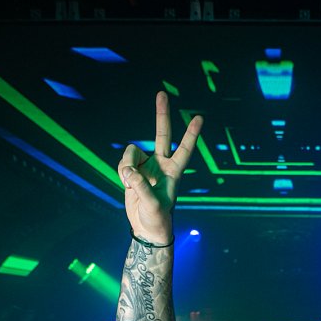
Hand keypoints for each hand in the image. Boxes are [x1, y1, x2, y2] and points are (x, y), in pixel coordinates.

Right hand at [119, 91, 203, 244]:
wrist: (146, 227)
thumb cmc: (157, 218)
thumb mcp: (153, 205)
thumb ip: (142, 187)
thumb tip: (130, 171)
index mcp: (174, 172)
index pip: (185, 150)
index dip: (191, 134)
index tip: (199, 118)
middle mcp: (161, 164)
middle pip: (162, 134)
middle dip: (161, 114)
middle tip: (162, 93)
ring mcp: (146, 165)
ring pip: (132, 151)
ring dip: (126, 166)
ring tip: (130, 185)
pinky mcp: (132, 169)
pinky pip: (123, 162)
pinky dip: (121, 172)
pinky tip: (126, 184)